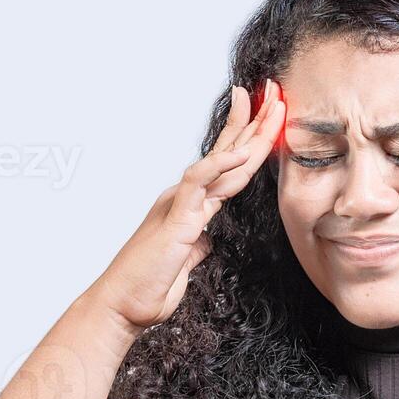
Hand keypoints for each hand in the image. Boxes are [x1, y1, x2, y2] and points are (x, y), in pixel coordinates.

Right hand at [96, 79, 285, 329]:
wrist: (122, 306)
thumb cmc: (149, 286)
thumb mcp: (185, 262)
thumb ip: (198, 244)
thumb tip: (207, 238)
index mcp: (194, 206)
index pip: (229, 166)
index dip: (251, 140)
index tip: (271, 117)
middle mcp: (187, 197)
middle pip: (228, 152)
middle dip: (255, 122)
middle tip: (275, 91)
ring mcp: (182, 204)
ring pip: (220, 160)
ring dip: (246, 132)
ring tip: (267, 105)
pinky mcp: (176, 219)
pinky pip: (199, 183)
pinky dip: (219, 165)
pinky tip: (239, 151)